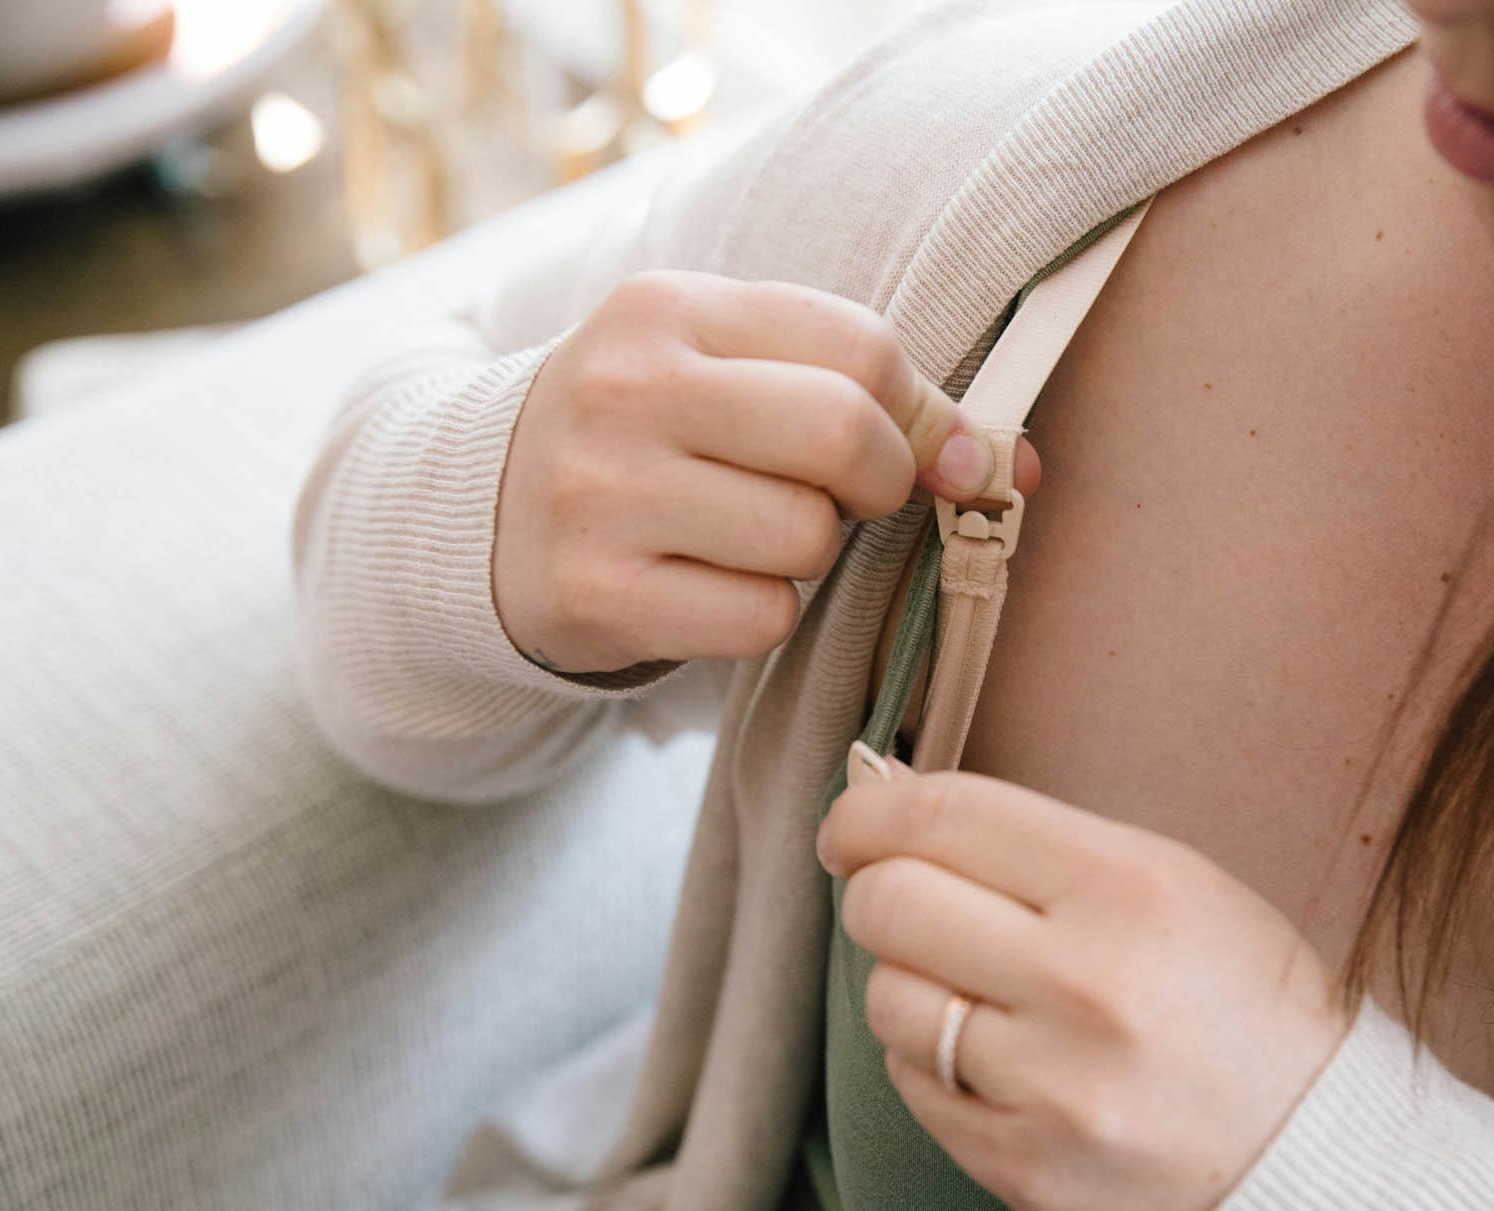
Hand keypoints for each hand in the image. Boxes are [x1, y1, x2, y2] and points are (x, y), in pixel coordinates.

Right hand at [491, 271, 1041, 673]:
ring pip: (806, 539)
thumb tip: (1011, 464)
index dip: (920, 414)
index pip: (859, 348)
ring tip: (743, 535)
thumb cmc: (650, 437)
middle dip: (877, 483)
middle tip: (843, 498)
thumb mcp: (729, 373)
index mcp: (667, 310)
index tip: (925, 454)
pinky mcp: (596, 595)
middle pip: (843, 437)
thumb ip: (866, 392)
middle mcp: (625, 391)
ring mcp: (601, 495)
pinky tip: (705, 585)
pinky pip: (759, 618)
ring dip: (807, 555)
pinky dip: (759, 615)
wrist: (483, 514)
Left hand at [815, 757, 1353, 1210]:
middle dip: (877, 894)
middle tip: (903, 905)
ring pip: (889, 1000)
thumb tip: (884, 801)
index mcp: (1129, 887)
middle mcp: (1086, 983)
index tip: (852, 825)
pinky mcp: (1020, 1166)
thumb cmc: (1238, 1002)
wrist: (1314, 1162)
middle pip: (890, 904)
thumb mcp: (1174, 884)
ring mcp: (1050, 1085)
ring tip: (976, 997)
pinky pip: (912, 1087)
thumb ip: (1035, 844)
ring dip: (909, 986)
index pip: (944, 816)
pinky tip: (997, 1063)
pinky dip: (933, 1065)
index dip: (868, 813)